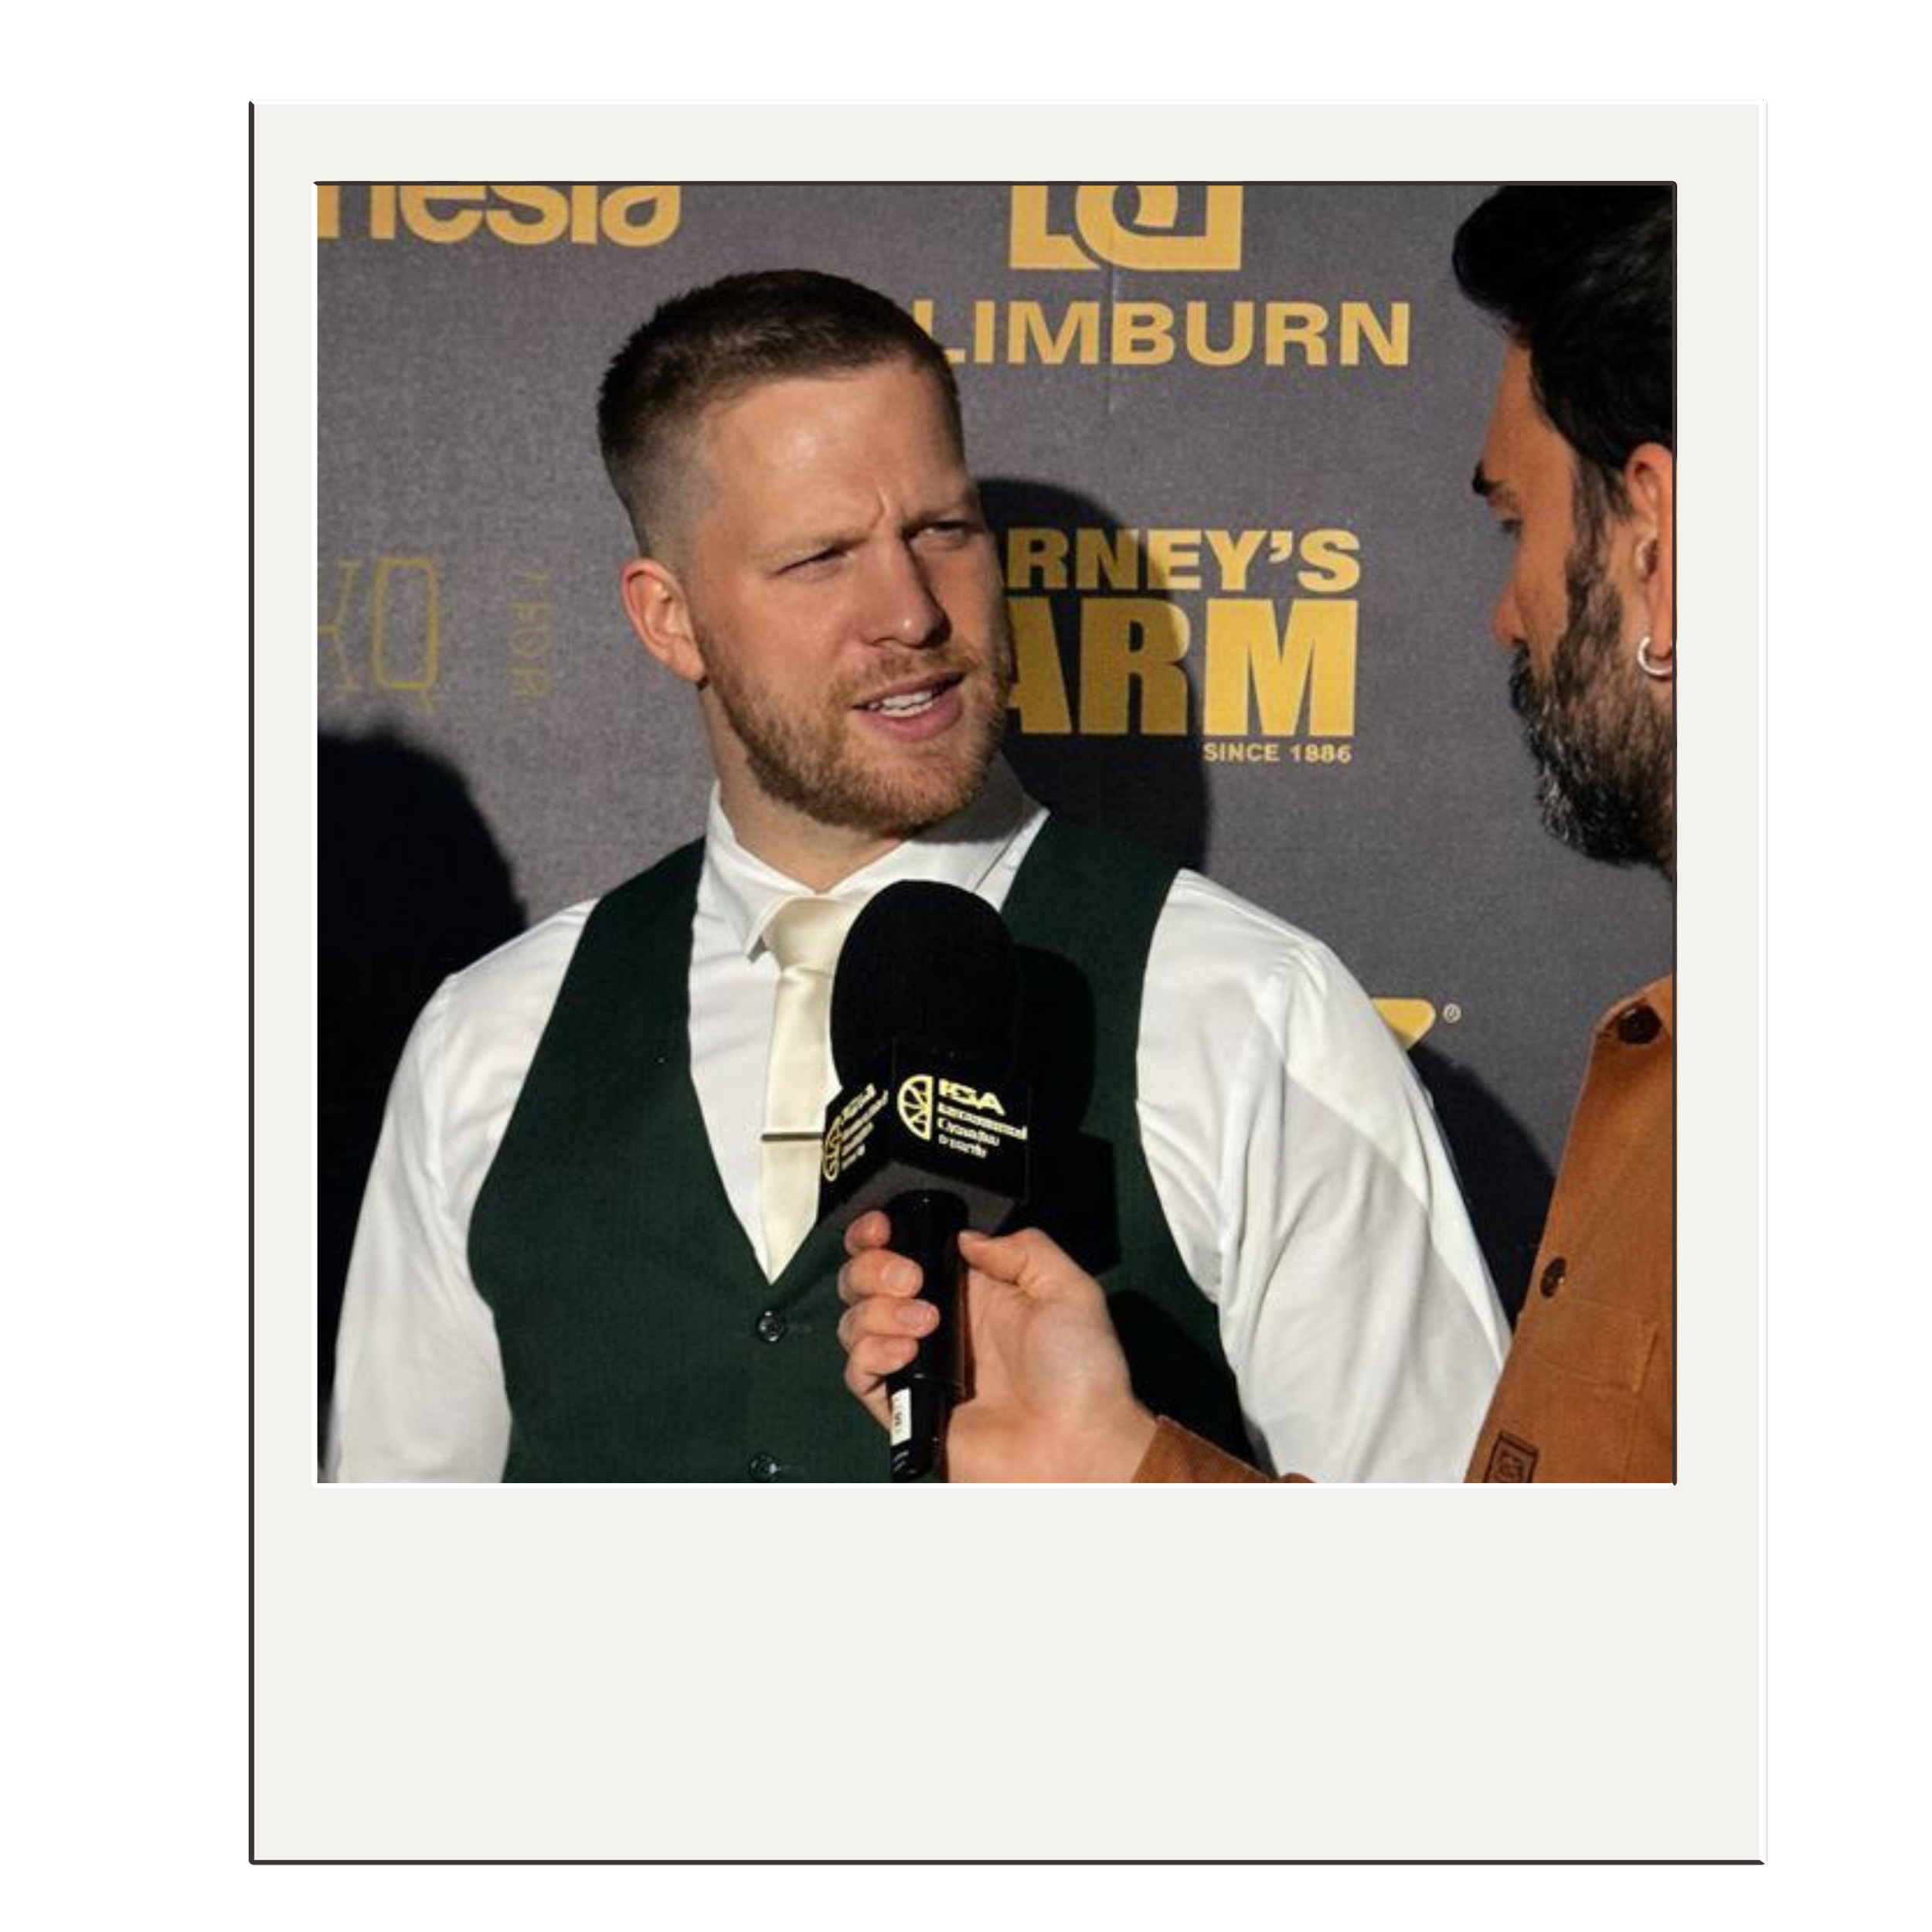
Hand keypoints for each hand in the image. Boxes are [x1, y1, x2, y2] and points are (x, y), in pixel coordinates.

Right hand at [836, 1214, 1156, 1480]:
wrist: (1077, 1446)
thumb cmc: (1082, 1372)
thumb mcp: (1068, 1290)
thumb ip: (1022, 1249)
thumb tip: (966, 1238)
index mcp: (972, 1290)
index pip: (907, 1250)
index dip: (880, 1234)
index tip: (884, 1229)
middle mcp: (938, 1322)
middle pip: (866, 1280)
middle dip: (873, 1267)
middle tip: (911, 1280)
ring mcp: (917, 1365)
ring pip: (856, 1322)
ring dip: (877, 1310)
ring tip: (924, 1324)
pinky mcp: (904, 1406)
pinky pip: (859, 1373)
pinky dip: (871, 1354)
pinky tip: (907, 1353)